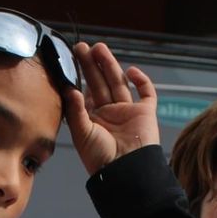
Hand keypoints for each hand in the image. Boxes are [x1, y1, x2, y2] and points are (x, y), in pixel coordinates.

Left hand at [64, 41, 159, 175]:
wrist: (126, 170)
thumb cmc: (101, 157)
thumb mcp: (82, 133)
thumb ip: (76, 110)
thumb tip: (70, 88)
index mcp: (92, 119)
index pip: (85, 92)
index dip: (79, 76)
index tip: (71, 60)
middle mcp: (109, 113)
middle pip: (100, 83)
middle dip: (91, 65)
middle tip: (82, 47)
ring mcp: (128, 111)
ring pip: (118, 82)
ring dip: (109, 65)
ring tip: (99, 48)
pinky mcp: (145, 112)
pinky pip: (146, 93)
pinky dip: (141, 80)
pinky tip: (130, 70)